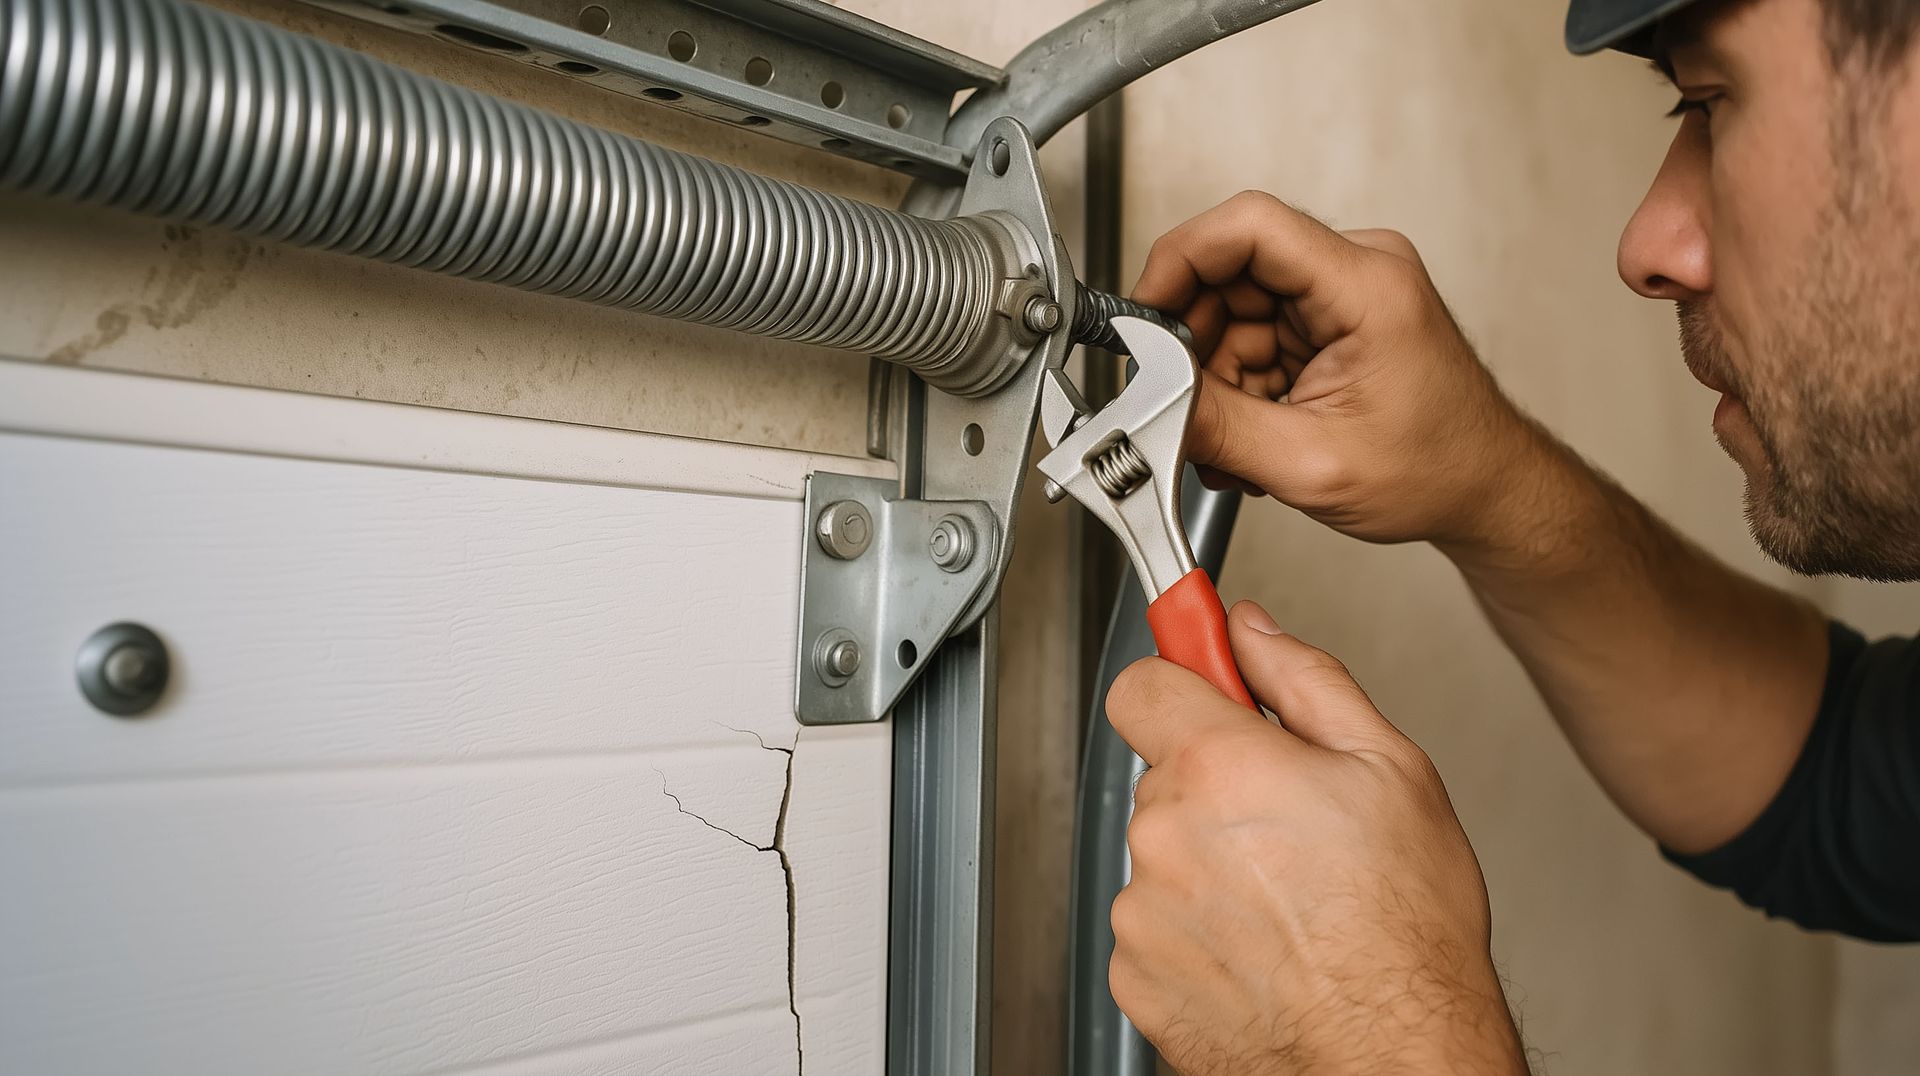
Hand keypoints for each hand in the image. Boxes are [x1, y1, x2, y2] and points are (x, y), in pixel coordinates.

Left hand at [1106, 601, 1526, 1075]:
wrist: (1398, 1058)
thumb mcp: (1392, 770)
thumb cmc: (1409, 933)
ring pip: (1161, 856)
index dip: (1181, 685)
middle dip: (1217, 789)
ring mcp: (1143, 912)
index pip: (1142, 684)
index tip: (1205, 690)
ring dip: (1207, 868)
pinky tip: (1262, 949)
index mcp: (1221, 768)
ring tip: (1289, 904)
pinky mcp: (1136, 977)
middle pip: (1163, 777)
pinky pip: (1154, 930)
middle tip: (1290, 827)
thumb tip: (1254, 631)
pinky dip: (1196, 935)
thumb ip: (1305, 680)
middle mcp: (1166, 836)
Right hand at [1133, 191, 1548, 553]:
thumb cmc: (1438, 471)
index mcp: (1367, 286)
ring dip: (1219, 381)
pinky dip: (1241, 388)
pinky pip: (1255, 337)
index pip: (1249, 225)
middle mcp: (1358, 272)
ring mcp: (1344, 295)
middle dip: (1196, 349)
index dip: (1180, 260)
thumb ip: (1217, 428)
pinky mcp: (1332, 321)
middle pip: (1231, 275)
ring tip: (1236, 444)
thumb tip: (1148, 401)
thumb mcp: (1309, 463)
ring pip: (1234, 315)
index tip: (1145, 314)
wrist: (1485, 492)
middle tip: (1188, 408)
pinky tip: (1256, 434)